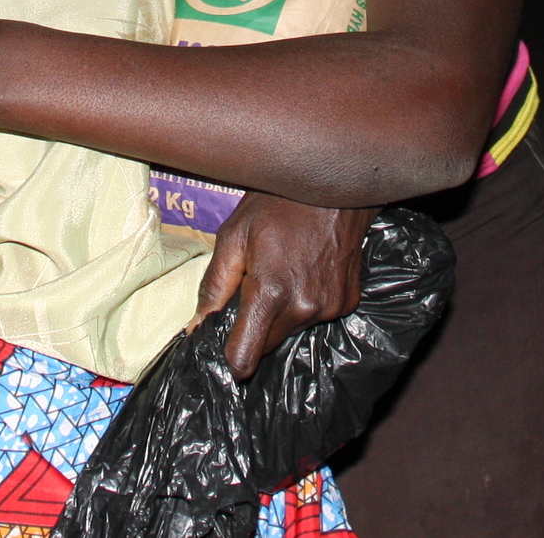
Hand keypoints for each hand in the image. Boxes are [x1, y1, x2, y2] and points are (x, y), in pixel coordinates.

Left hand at [193, 193, 374, 378]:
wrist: (335, 185)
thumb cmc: (278, 203)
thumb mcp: (234, 235)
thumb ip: (214, 286)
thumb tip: (196, 325)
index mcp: (270, 294)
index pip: (244, 359)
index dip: (230, 356)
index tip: (225, 340)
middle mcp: (303, 308)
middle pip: (266, 345)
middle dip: (255, 325)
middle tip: (254, 287)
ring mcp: (329, 307)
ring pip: (291, 331)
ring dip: (281, 314)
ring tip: (283, 272)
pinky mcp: (347, 302)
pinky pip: (315, 317)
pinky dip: (305, 303)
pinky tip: (305, 271)